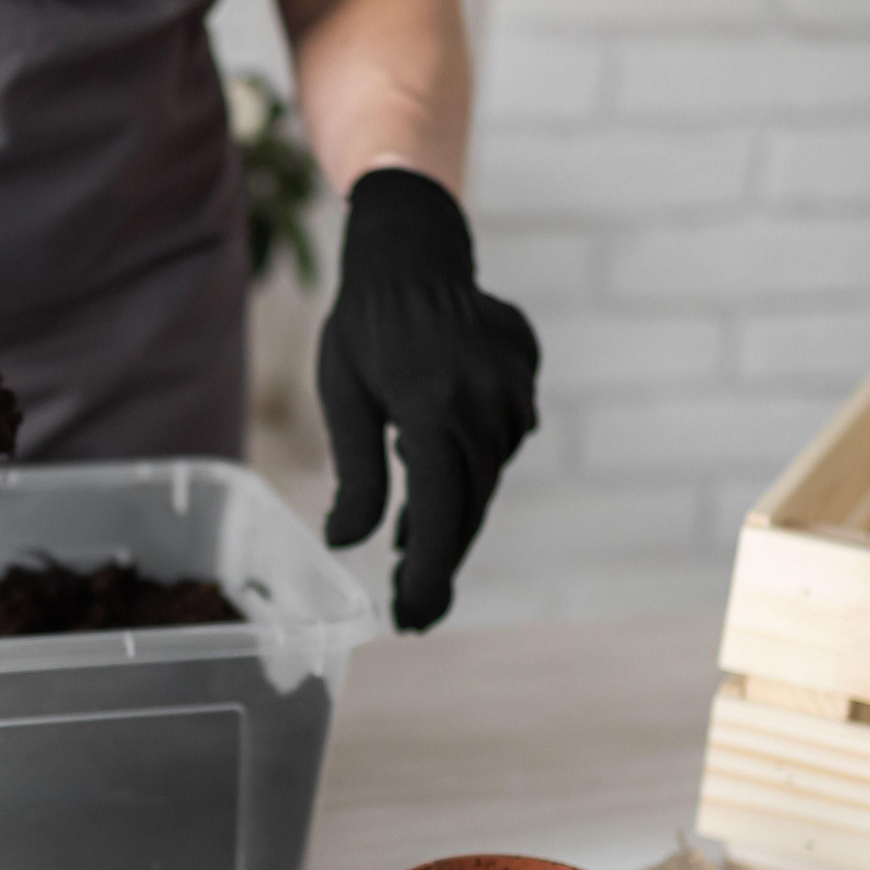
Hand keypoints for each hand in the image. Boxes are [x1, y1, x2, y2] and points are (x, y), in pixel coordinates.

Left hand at [317, 169, 538, 631]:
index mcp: (433, 408)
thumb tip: (347, 543)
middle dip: (440, 562)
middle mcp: (484, 402)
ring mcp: (513, 389)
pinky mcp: (525, 378)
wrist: (414, 251)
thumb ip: (356, 474)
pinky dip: (470, 465)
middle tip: (414, 607)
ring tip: (415, 541)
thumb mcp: (344, 397)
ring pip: (486, 477)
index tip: (413, 618)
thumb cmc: (364, 326)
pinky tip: (438, 469)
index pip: (441, 515)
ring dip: (453, 512)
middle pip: (469, 507)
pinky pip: (500, 441)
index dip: (429, 575)